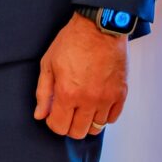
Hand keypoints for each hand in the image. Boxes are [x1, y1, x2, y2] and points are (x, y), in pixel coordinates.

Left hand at [35, 14, 127, 139]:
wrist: (99, 28)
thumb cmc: (71, 43)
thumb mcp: (48, 64)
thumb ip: (43, 93)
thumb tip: (40, 115)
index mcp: (67, 93)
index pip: (59, 126)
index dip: (53, 123)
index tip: (53, 114)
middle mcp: (88, 100)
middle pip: (78, 132)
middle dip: (69, 126)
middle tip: (67, 112)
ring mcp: (107, 98)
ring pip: (96, 128)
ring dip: (86, 122)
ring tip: (81, 108)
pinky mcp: (121, 94)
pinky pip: (112, 118)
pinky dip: (103, 116)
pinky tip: (96, 105)